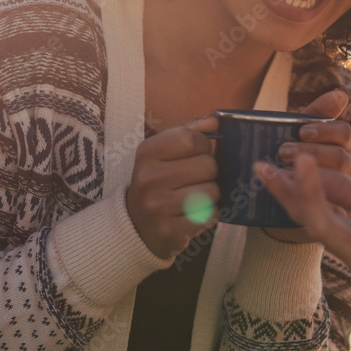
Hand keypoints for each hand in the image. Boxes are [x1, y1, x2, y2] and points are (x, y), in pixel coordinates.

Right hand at [127, 116, 219, 258]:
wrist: (136, 224)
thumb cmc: (158, 180)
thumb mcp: (164, 151)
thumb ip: (189, 131)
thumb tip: (214, 120)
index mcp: (146, 152)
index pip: (191, 138)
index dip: (203, 145)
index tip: (196, 155)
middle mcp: (148, 177)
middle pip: (207, 165)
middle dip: (209, 172)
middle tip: (196, 179)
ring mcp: (157, 205)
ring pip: (212, 191)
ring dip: (211, 194)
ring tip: (195, 196)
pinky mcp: (169, 229)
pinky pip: (209, 215)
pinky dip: (208, 214)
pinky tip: (194, 213)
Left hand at [265, 88, 350, 242]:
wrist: (272, 202)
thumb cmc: (289, 159)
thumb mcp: (299, 134)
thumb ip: (319, 113)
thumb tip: (342, 94)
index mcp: (339, 147)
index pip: (343, 133)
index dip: (324, 130)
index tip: (302, 131)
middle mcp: (344, 171)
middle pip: (340, 155)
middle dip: (311, 151)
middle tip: (283, 151)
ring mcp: (338, 196)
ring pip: (334, 179)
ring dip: (305, 172)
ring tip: (280, 167)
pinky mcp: (324, 217)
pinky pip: (313, 205)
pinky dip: (287, 191)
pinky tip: (269, 180)